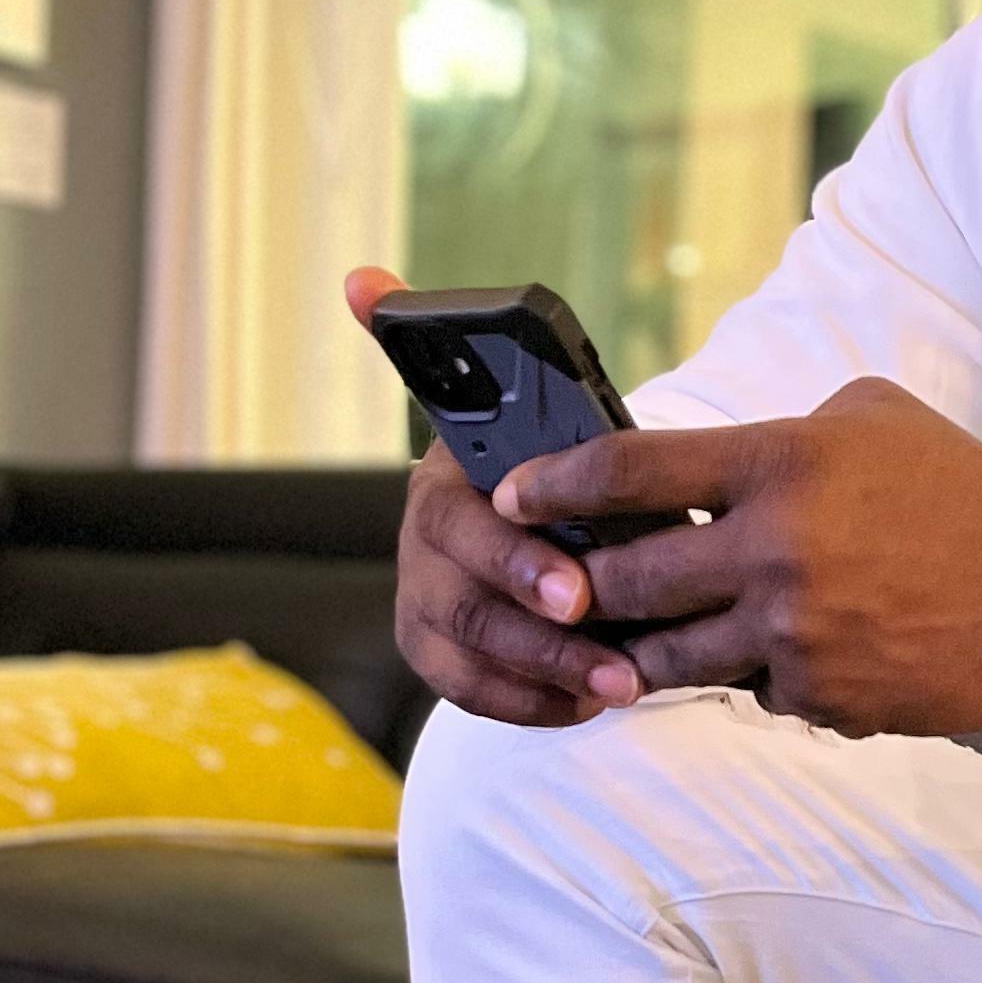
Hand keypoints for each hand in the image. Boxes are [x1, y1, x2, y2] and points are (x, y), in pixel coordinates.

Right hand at [347, 266, 628, 727]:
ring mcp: (424, 597)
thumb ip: (518, 384)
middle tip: (610, 644)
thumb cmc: (571, 472)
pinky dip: (533, 701)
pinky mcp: (432, 651)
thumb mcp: (563, 426)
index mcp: (449, 472)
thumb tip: (358, 280)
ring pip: (473, 646)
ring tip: (623, 683)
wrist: (556, 523)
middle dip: (542, 622)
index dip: (514, 555)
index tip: (572, 591)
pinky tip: (589, 702)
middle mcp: (425, 535)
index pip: (458, 512)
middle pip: (468, 591)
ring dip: (550, 669)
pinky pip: (473, 691)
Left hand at [495, 377, 981, 736]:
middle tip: (561, 590)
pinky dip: (754, 680)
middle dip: (581, 589)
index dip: (554, 483)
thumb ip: (776, 437)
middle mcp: (775, 551)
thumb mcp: (870, 418)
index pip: (629, 472)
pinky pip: (753, 695)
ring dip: (642, 652)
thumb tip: (700, 467)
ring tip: (628, 645)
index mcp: (780, 464)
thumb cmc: (962, 492)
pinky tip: (783, 660)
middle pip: (628, 580)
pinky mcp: (823, 700)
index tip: (513, 495)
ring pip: (670, 658)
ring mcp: (795, 635)